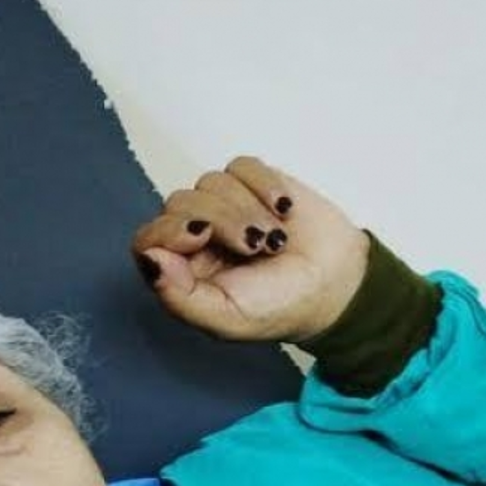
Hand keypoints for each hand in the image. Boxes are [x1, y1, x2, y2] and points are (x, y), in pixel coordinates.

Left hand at [131, 157, 369, 343]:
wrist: (335, 285)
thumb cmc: (279, 307)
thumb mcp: (226, 319)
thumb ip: (179, 298)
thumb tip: (150, 259)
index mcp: (182, 271)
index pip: (149, 239)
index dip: (168, 230)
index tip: (201, 235)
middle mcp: (195, 235)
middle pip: (179, 204)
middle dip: (222, 221)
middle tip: (256, 247)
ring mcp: (223, 205)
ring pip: (210, 182)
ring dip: (248, 210)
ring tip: (275, 239)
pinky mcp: (252, 183)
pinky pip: (241, 166)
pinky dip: (264, 185)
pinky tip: (284, 210)